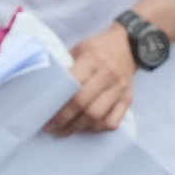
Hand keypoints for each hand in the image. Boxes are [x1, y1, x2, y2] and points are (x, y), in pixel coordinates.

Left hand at [45, 22, 136, 136]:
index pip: (73, 86)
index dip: (58, 104)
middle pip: (84, 105)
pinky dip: (98, 128)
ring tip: (65, 130)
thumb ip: (66, 67)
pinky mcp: (127, 99)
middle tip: (52, 127)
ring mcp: (119, 88)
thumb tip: (48, 90)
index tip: (46, 114)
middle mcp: (107, 75)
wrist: (128, 44)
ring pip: (97, 116)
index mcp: (92, 60)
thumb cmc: (98, 48)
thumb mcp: (79, 48)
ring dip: (79, 127)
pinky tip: (86, 128)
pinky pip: (113, 121)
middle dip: (65, 120)